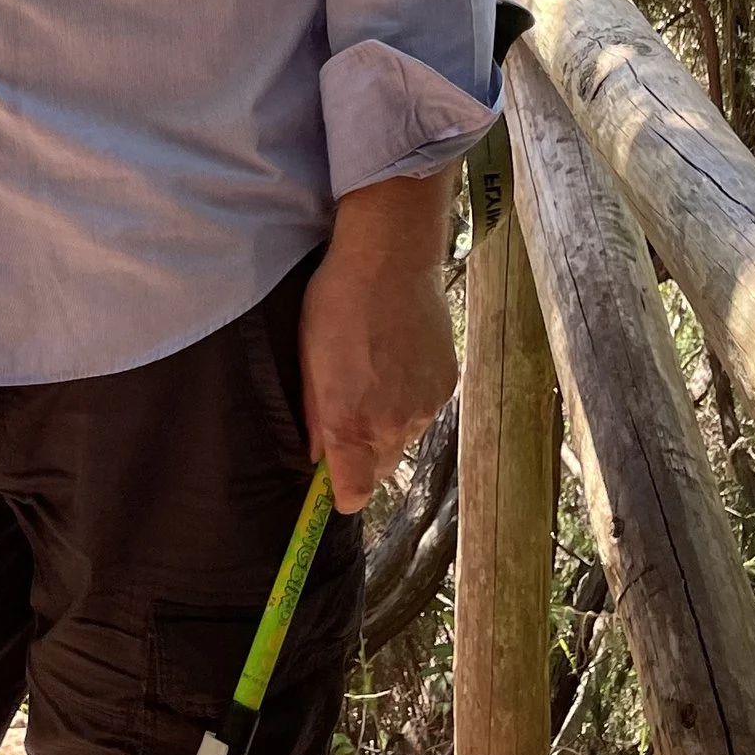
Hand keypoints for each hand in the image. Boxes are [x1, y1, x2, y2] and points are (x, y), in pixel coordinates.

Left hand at [299, 173, 458, 512]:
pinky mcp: (446, 384)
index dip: (340, 492)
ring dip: (388, 423)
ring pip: (404, 438)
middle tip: (349, 409)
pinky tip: (400, 360)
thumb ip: (314, 415)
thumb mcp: (308, 358)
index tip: (331, 480)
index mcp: (350, 422)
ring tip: (376, 374)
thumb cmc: (336, 304)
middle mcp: (392, 424)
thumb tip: (318, 453)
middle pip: (379, 469)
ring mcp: (425, 406)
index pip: (353, 494)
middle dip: (362, 453)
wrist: (390, 259)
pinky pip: (425, 410)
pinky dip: (412, 398)